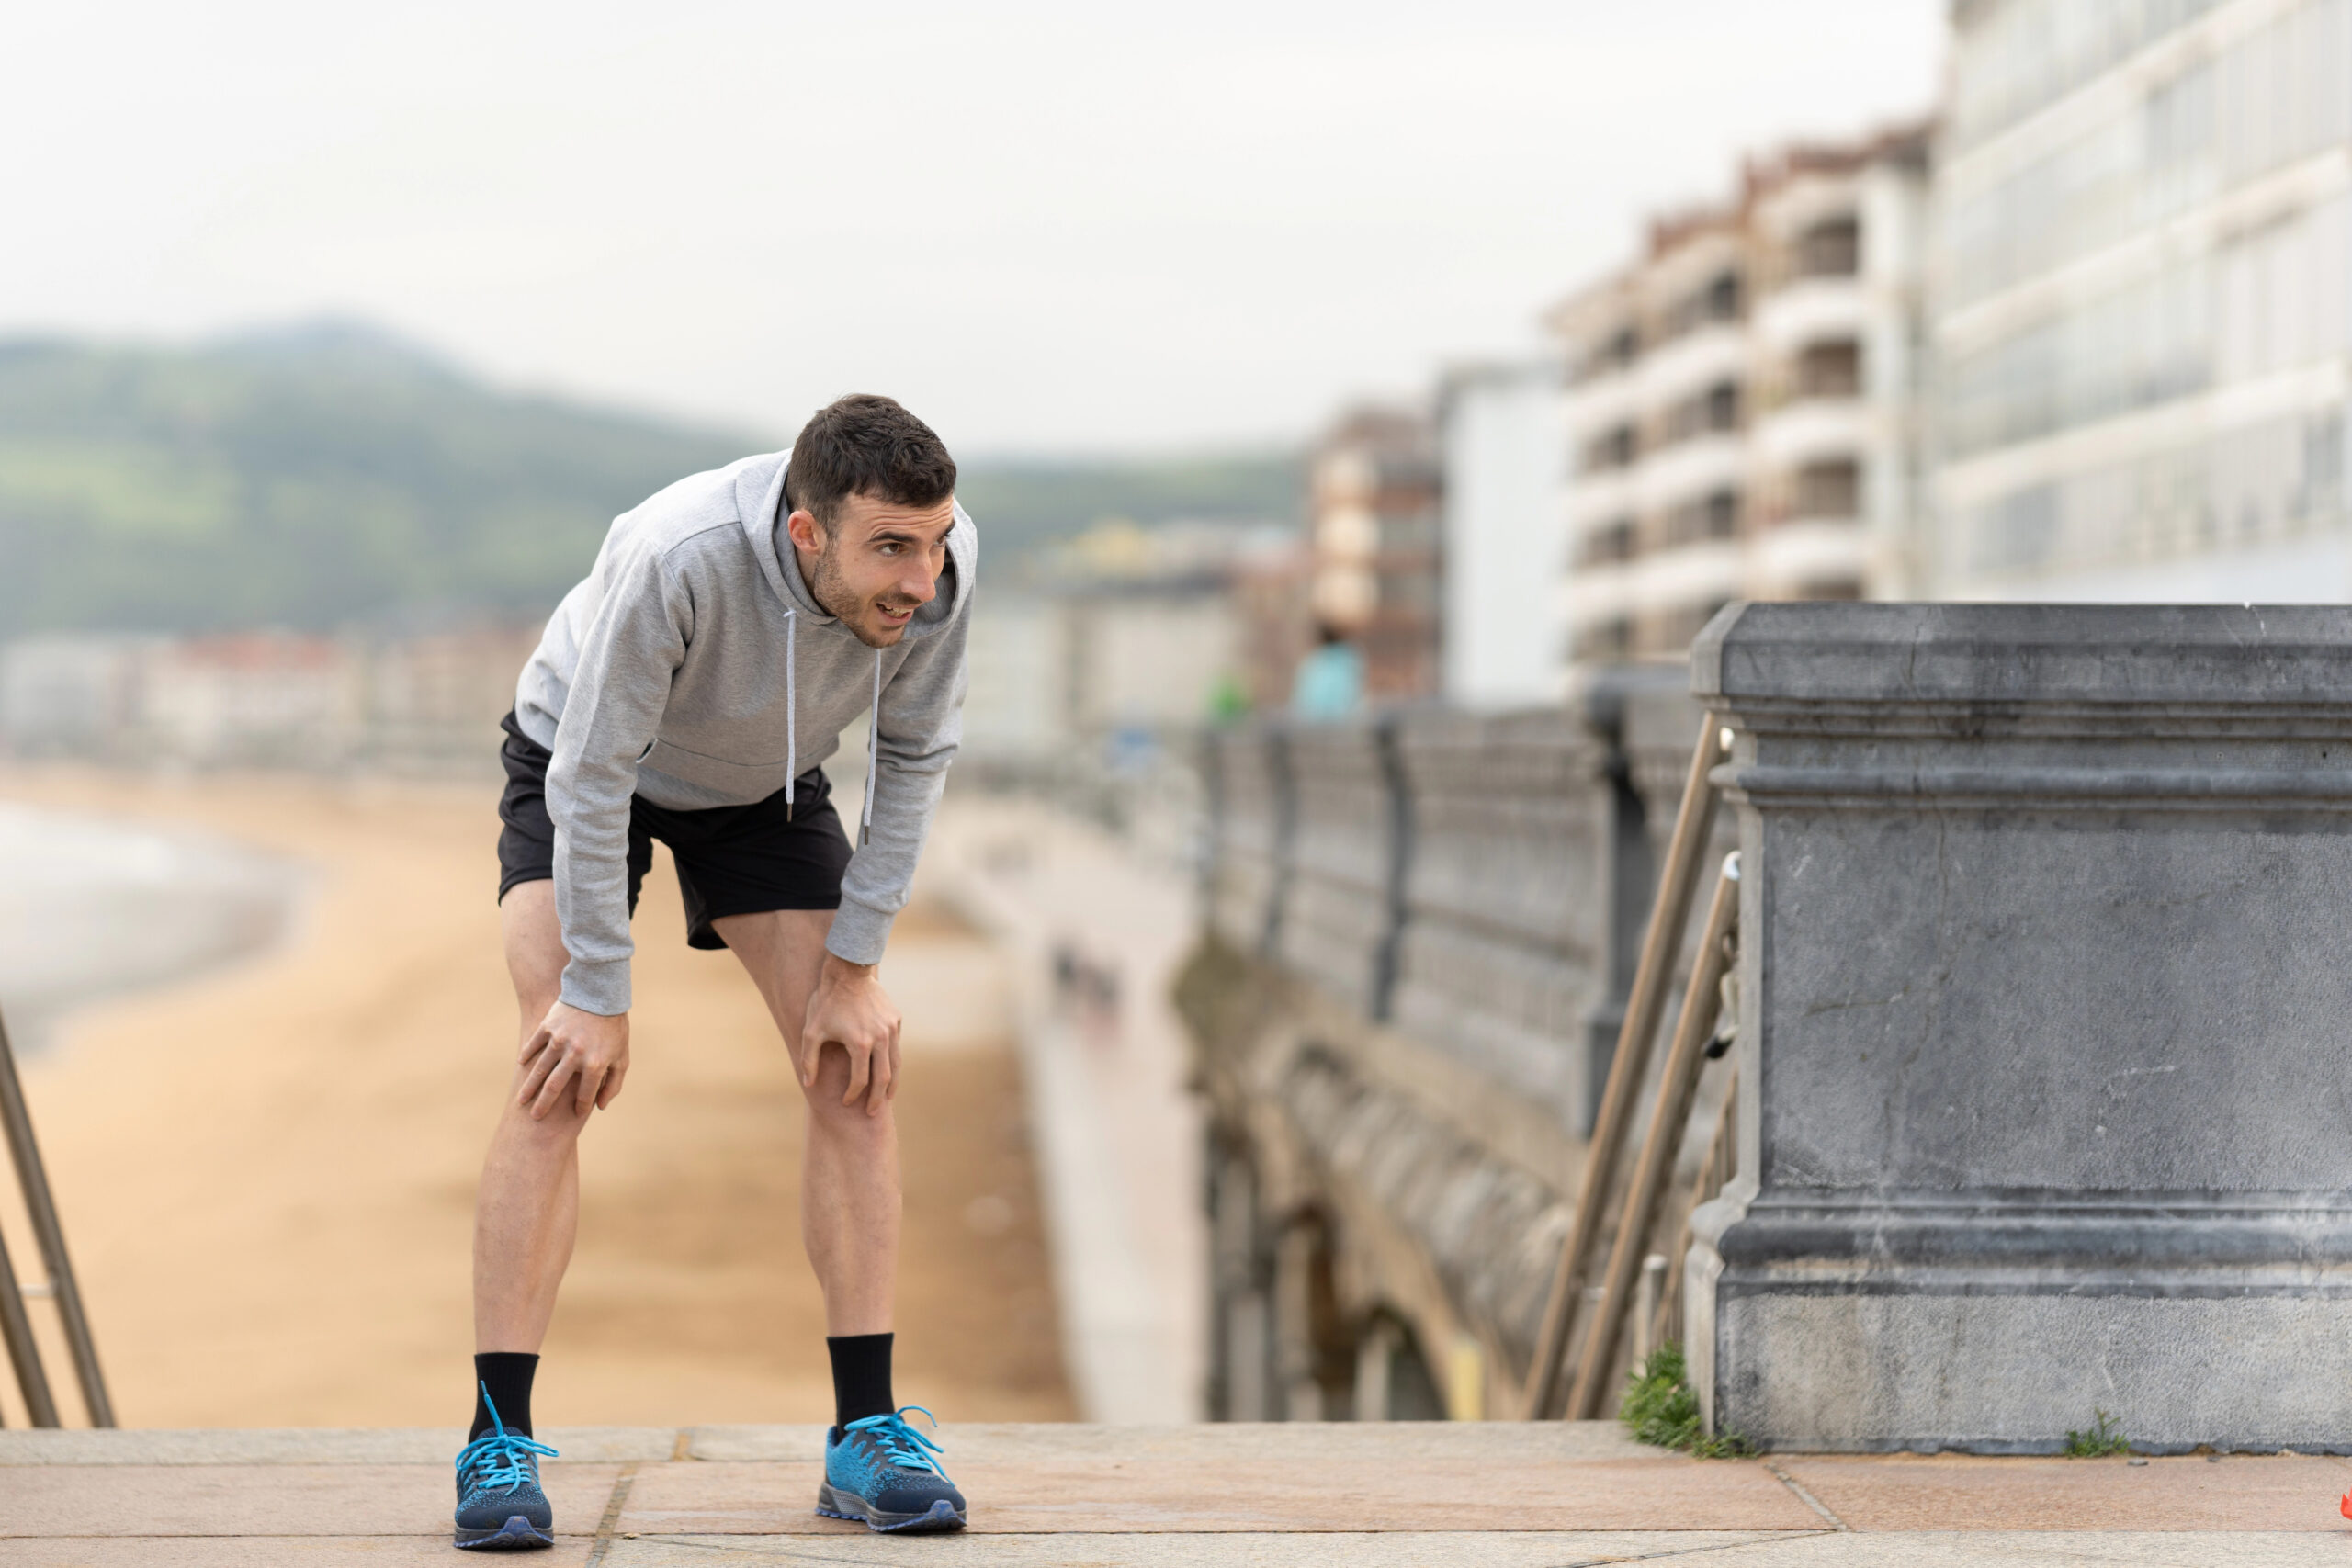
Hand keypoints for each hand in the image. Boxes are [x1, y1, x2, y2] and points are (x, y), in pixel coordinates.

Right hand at [518, 1001, 630, 1119]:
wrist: (601, 994)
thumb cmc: (614, 1029)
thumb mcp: (621, 1057)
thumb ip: (613, 1084)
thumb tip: (600, 1107)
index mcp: (595, 1063)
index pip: (585, 1094)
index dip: (581, 1107)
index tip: (575, 1115)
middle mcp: (575, 1054)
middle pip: (555, 1086)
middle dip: (544, 1105)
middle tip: (535, 1117)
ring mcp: (559, 1040)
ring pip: (540, 1070)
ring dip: (529, 1087)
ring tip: (521, 1101)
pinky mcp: (548, 1027)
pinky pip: (533, 1045)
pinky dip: (527, 1056)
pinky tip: (521, 1067)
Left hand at [799, 955, 901, 1115]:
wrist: (849, 971)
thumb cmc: (826, 1002)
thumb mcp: (812, 1031)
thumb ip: (809, 1060)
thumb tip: (808, 1084)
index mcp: (860, 1044)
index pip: (860, 1080)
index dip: (853, 1095)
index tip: (846, 1102)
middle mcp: (880, 1039)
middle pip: (883, 1078)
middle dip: (877, 1098)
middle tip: (872, 1112)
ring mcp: (891, 1029)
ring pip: (896, 1063)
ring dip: (891, 1083)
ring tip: (886, 1097)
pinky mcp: (896, 1020)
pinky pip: (896, 1046)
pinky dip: (892, 1061)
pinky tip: (886, 1069)